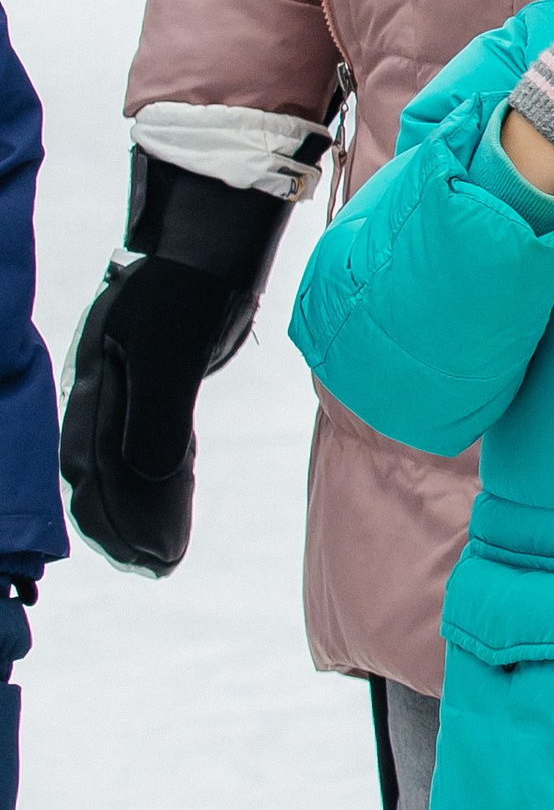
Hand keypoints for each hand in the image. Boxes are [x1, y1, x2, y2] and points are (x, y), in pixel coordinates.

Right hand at [61, 162, 296, 575]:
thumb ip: (155, 414)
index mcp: (95, 387)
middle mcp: (105, 394)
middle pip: (103, 474)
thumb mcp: (169, 350)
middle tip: (149, 566)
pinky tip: (174, 514)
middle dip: (121, 523)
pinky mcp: (161, 390)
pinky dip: (165, 487)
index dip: (109, 512)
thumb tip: (148, 475)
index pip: (90, 466)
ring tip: (161, 557)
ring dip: (142, 512)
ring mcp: (130, 393)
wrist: (207, 243)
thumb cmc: (186, 289)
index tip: (134, 552)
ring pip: (128, 467)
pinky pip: (157, 450)